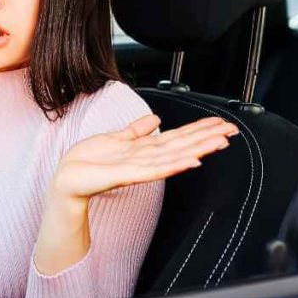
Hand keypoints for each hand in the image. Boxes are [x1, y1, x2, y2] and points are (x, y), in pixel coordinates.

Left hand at [52, 115, 238, 199]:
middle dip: (207, 137)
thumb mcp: (115, 138)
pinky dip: (175, 165)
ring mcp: (139, 167)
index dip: (199, 129)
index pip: (178, 136)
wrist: (67, 179)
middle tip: (231, 131)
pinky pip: (156, 169)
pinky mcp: (128, 175)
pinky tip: (191, 161)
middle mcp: (145, 158)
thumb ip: (137, 129)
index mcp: (143, 149)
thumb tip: (155, 119)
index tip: (220, 122)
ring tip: (218, 143)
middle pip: (183, 145)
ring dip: (198, 149)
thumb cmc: (87, 161)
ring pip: (175, 156)